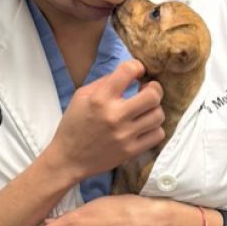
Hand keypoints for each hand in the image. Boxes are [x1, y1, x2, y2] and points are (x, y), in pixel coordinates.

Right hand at [43, 59, 164, 180]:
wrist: (68, 159)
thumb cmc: (74, 125)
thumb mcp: (81, 96)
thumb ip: (104, 82)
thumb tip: (129, 74)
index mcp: (100, 98)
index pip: (128, 71)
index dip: (137, 66)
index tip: (138, 71)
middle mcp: (115, 115)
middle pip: (152, 95)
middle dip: (154, 88)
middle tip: (149, 89)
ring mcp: (125, 135)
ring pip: (158, 115)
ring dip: (154, 109)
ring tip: (145, 109)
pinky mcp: (131, 151)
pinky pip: (157, 135)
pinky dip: (154, 128)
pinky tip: (145, 126)